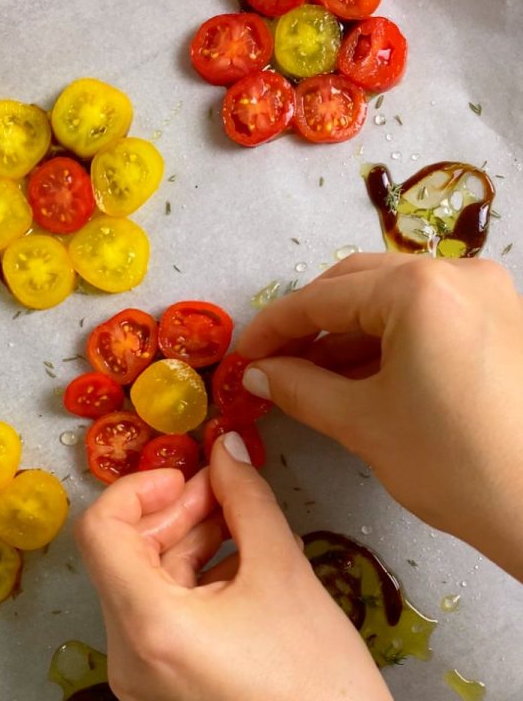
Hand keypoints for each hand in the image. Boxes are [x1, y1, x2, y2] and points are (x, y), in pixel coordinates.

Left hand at [76, 436, 393, 700]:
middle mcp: (131, 657)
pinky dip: (193, 576)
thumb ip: (247, 499)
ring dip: (187, 539)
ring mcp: (144, 676)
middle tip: (220, 486)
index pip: (101, 531)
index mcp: (148, 628)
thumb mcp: (283, 573)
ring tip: (236, 518)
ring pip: (146, 581)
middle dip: (174, 510)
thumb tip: (227, 451)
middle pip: (126, 554)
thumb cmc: (317, 686)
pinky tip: (237, 559)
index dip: (137, 488)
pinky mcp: (164, 684)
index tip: (180, 474)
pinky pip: (162, 612)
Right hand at [237, 252, 522, 580]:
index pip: (322, 298)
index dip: (273, 327)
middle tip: (272, 361)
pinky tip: (356, 374)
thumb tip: (256, 373)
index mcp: (418, 289)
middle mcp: (457, 273)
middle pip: (356, 285)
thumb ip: (299, 387)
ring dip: (345, 333)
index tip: (242, 354)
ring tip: (308, 374)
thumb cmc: (455, 465)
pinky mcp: (503, 319)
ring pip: (392, 299)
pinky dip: (386, 340)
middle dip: (308, 323)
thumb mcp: (363, 423)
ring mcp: (487, 293)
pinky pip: (426, 316)